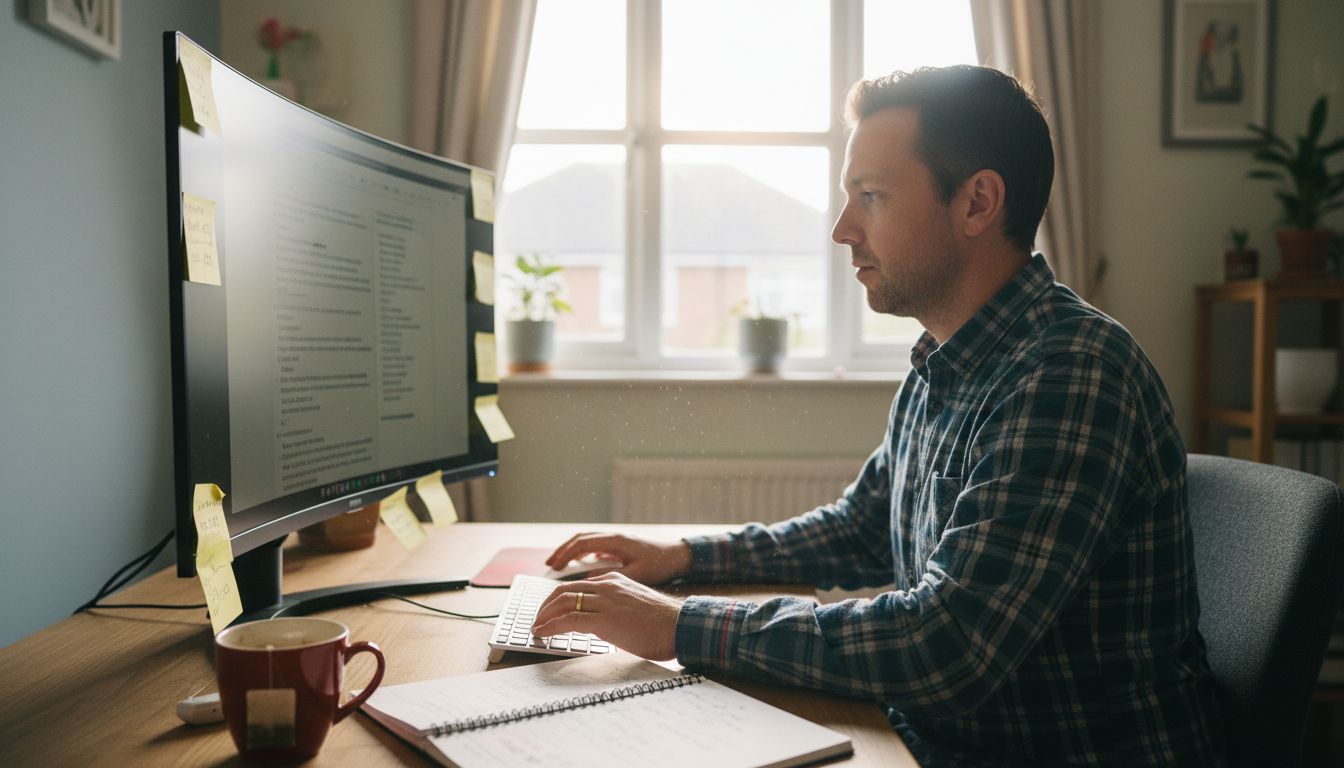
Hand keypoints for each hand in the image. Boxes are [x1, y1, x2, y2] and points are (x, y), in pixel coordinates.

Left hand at [531, 572, 681, 660]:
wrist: (679, 627)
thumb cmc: (662, 623)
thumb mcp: (634, 606)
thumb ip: (616, 607)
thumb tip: (600, 622)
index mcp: (614, 580)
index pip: (577, 585)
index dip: (558, 599)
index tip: (549, 610)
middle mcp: (606, 586)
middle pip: (563, 590)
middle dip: (545, 606)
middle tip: (537, 620)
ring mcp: (605, 601)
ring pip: (562, 603)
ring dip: (543, 617)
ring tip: (536, 629)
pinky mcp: (604, 619)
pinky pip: (568, 620)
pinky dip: (550, 627)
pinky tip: (542, 634)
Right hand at [545, 533, 690, 584]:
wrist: (679, 556)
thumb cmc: (660, 564)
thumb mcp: (637, 574)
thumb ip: (613, 578)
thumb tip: (589, 581)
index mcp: (616, 541)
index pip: (583, 544)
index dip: (566, 555)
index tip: (554, 566)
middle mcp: (614, 537)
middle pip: (580, 539)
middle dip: (563, 551)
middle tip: (549, 564)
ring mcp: (616, 540)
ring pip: (587, 540)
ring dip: (571, 550)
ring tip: (558, 564)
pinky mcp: (620, 545)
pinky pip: (596, 545)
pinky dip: (584, 552)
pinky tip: (580, 564)